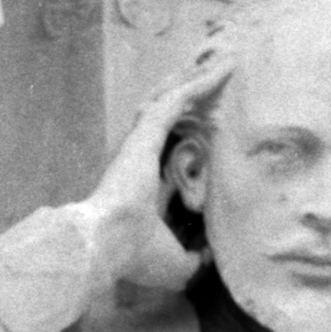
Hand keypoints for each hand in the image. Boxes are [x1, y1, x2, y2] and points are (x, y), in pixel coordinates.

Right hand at [75, 54, 232, 291]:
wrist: (108, 246)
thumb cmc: (137, 257)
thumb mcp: (178, 265)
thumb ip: (197, 257)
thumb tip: (212, 251)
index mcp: (144, 190)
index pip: (171, 159)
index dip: (191, 146)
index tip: (214, 137)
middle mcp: (141, 161)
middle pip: (170, 121)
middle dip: (192, 101)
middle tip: (218, 83)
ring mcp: (141, 144)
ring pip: (171, 103)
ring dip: (195, 83)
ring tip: (222, 67)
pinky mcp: (145, 134)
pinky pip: (176, 101)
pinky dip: (198, 86)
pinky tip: (221, 72)